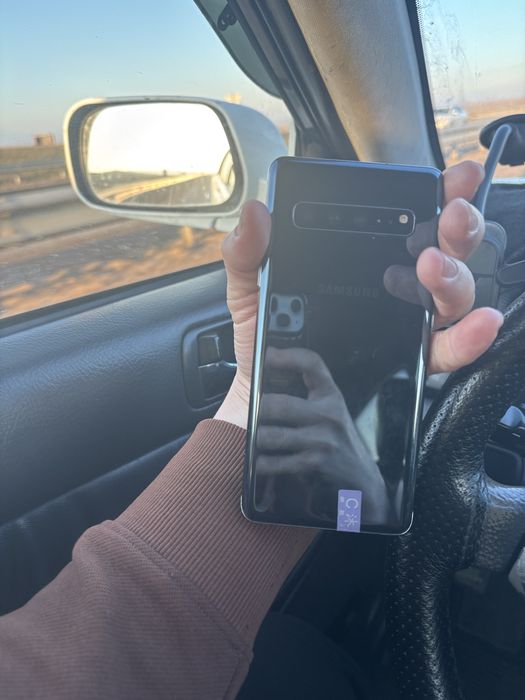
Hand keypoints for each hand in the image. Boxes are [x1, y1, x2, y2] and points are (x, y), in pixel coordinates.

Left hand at [215, 161, 503, 427]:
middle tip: (448, 216)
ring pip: (450, 293)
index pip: (406, 215)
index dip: (438, 191)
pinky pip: (446, 348)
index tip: (453, 177)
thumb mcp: (250, 287)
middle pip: (443, 248)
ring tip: (431, 266)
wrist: (267, 385)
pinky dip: (468, 337)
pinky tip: (477, 324)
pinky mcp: (408, 358)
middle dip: (456, 226)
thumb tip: (255, 213)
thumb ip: (249, 251)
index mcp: (362, 254)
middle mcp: (393, 282)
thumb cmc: (264, 333)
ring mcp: (404, 319)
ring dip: (453, 275)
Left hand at [256, 346, 387, 522]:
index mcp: (330, 395)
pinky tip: (261, 460)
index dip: (286, 356)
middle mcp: (329, 414)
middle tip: (249, 413)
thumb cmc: (336, 438)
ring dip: (256, 439)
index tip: (266, 354)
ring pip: (269, 435)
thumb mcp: (329, 408)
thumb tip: (270, 369)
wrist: (360, 477)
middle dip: (257, 411)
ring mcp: (322, 440)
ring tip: (255, 438)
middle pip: (277, 404)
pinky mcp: (315, 464)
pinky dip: (261, 463)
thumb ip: (309, 390)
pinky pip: (273, 462)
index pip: (312, 363)